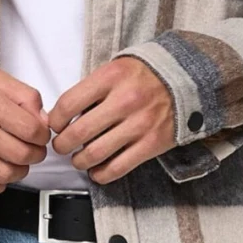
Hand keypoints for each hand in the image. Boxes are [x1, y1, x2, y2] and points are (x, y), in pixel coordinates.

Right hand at [0, 67, 50, 194]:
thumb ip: (24, 96)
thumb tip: (43, 121)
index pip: (29, 129)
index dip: (42, 135)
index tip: (39, 134)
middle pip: (20, 154)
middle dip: (35, 154)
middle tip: (33, 150)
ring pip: (5, 174)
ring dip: (19, 171)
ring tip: (17, 161)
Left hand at [46, 57, 176, 183]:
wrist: (187, 81)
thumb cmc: (146, 76)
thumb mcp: (117, 68)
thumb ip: (92, 88)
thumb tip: (65, 115)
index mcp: (111, 77)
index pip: (69, 104)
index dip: (55, 120)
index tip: (55, 125)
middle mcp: (125, 100)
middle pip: (78, 132)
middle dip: (62, 144)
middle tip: (61, 145)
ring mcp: (139, 124)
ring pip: (94, 154)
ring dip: (79, 161)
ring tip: (78, 159)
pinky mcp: (151, 144)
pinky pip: (118, 167)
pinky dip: (101, 174)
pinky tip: (96, 171)